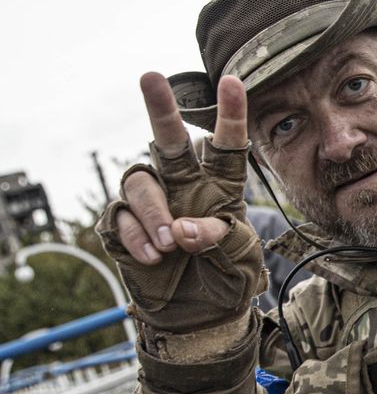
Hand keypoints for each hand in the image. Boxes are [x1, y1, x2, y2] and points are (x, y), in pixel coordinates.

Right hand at [96, 73, 265, 334]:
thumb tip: (184, 227)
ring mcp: (153, 204)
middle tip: (150, 76)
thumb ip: (217, 238)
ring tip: (172, 245)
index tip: (234, 81)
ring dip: (155, 211)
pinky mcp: (124, 227)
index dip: (230, 114)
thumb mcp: (239, 260)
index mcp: (220, 187)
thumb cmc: (226, 280)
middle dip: (160, 108)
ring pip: (141, 182)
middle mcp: (183, 186)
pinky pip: (121, 217)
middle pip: (168, 141)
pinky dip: (137, 237)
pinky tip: (154, 258)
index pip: (226, 146)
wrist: (199, 317)